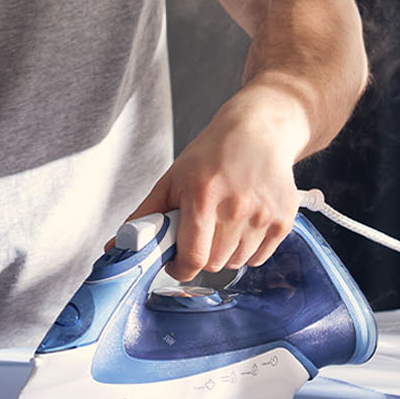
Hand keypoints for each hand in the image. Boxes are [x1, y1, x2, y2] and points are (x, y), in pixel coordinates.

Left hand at [126, 82, 313, 279]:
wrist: (259, 131)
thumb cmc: (211, 154)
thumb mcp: (172, 179)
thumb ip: (145, 217)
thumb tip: (115, 248)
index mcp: (203, 196)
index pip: (193, 258)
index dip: (179, 267)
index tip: (175, 260)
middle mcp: (236, 207)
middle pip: (214, 264)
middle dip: (202, 254)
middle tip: (201, 230)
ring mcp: (264, 215)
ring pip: (237, 264)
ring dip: (225, 252)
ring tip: (223, 221)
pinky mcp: (284, 221)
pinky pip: (258, 259)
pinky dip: (248, 249)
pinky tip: (244, 222)